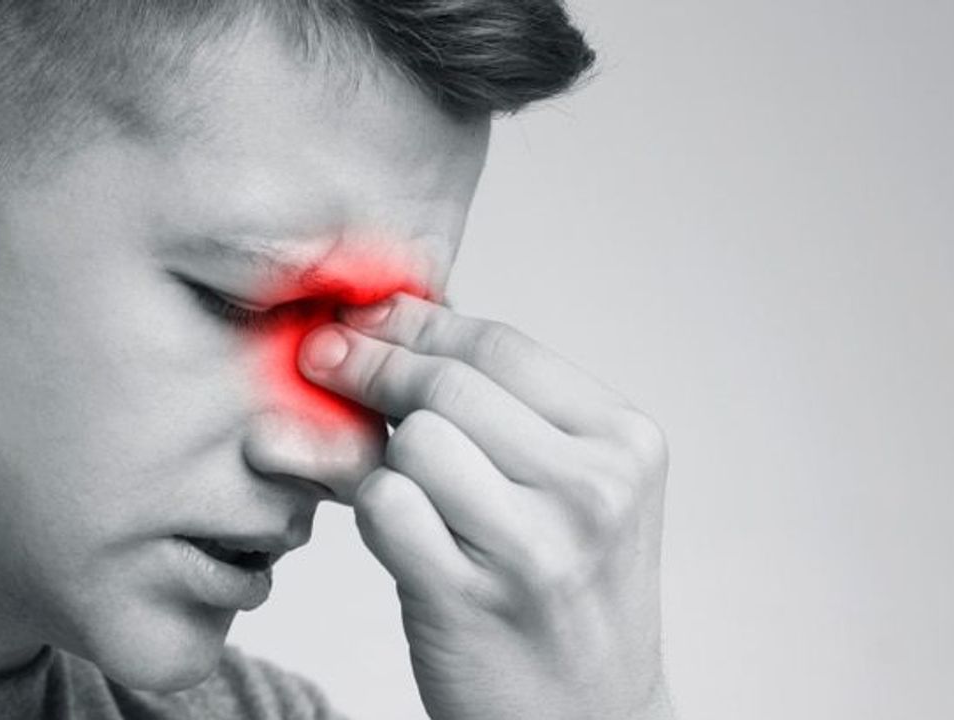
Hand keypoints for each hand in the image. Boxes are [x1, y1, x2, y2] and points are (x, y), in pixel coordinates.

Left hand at [299, 294, 672, 719]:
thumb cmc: (567, 594)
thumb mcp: (571, 491)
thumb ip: (499, 413)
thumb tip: (380, 328)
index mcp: (626, 442)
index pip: (500, 345)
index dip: (416, 322)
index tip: (365, 316)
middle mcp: (593, 490)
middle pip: (449, 383)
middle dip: (373, 362)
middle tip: (327, 354)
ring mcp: (536, 548)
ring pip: (414, 440)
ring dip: (387, 453)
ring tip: (402, 481)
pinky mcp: (471, 600)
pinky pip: (385, 506)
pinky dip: (371, 507)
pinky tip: (393, 528)